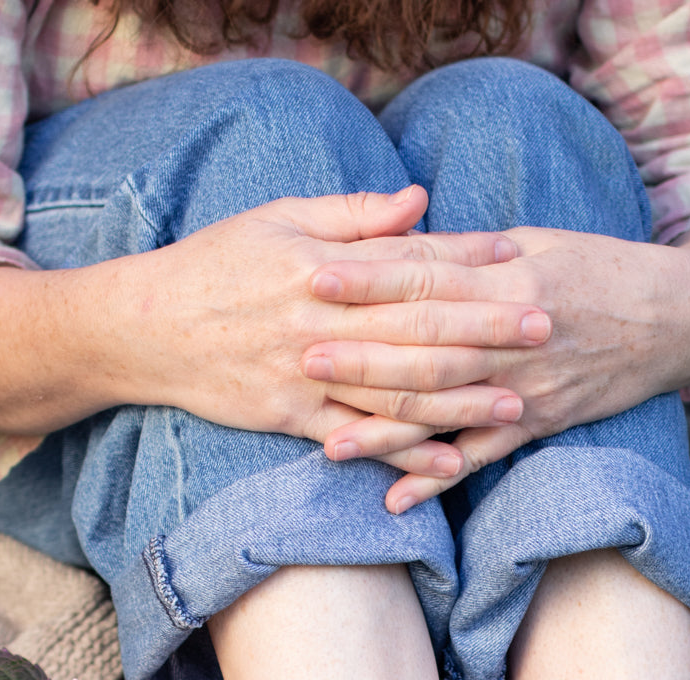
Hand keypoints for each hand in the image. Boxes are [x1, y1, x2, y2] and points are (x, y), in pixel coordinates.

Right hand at [114, 186, 548, 481]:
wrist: (143, 329)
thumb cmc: (213, 264)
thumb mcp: (278, 220)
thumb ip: (353, 217)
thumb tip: (421, 202)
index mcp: (323, 269)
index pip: (408, 262)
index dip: (467, 259)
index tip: (521, 255)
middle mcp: (321, 325)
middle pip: (417, 329)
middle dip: (485, 331)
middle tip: (546, 330)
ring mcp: (307, 377)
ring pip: (396, 394)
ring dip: (460, 402)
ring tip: (517, 406)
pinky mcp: (291, 418)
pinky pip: (357, 442)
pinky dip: (403, 457)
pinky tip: (449, 467)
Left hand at [303, 221, 689, 509]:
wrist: (677, 319)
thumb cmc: (597, 270)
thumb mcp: (536, 244)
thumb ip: (468, 252)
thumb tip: (399, 242)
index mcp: (510, 279)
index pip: (428, 277)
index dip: (371, 277)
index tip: (316, 275)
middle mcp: (515, 337)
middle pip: (427, 348)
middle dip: (363, 355)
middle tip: (301, 358)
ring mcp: (526, 388)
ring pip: (447, 410)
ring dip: (387, 430)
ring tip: (331, 443)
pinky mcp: (538, 425)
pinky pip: (480, 458)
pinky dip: (438, 479)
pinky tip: (395, 499)